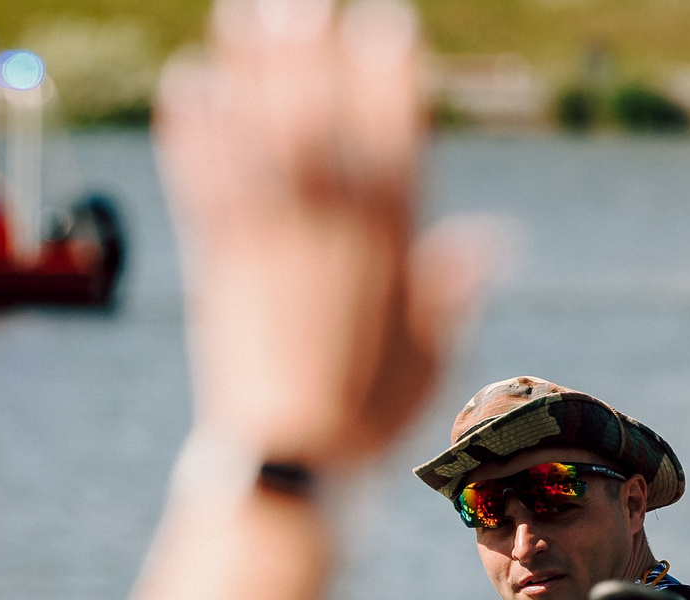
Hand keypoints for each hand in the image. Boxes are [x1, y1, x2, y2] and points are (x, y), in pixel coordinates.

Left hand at [157, 0, 489, 465]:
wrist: (285, 463)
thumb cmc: (367, 417)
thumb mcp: (430, 356)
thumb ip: (453, 288)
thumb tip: (502, 238)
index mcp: (389, 248)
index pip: (395, 141)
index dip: (390, 74)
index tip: (387, 20)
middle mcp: (328, 232)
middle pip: (321, 118)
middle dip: (313, 51)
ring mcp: (267, 243)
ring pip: (258, 136)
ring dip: (250, 67)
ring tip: (241, 8)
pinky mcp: (215, 261)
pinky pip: (202, 182)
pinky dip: (193, 132)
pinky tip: (186, 84)